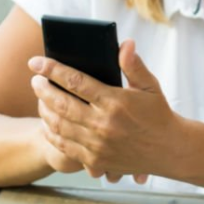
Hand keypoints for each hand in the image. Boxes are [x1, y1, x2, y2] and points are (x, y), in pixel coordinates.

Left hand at [29, 42, 184, 180]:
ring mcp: (97, 144)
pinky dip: (50, 131)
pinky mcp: (94, 159)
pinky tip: (48, 121)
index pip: (76, 82)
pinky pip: (63, 145)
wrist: (169, 150)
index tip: (37, 62)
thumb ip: (134, 65)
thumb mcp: (150, 86)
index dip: (53, 69)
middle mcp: (103, 124)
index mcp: (116, 102)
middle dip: (42, 89)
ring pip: (57, 125)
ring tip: (40, 98)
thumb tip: (125, 44)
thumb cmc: (158, 114)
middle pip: (60, 104)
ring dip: (43, 109)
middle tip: (35, 79)